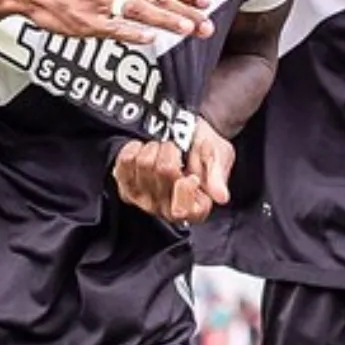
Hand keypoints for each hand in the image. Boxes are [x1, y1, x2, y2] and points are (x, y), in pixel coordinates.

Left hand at [113, 115, 233, 223]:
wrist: (189, 134)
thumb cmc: (204, 148)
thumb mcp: (220, 156)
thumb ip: (218, 175)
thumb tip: (220, 196)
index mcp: (195, 209)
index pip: (182, 210)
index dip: (185, 187)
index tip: (192, 174)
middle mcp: (167, 210)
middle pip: (163, 172)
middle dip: (173, 152)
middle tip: (179, 152)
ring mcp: (144, 201)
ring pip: (144, 164)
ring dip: (155, 148)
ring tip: (163, 150)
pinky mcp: (126, 187)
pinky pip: (123, 164)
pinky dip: (135, 149)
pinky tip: (145, 150)